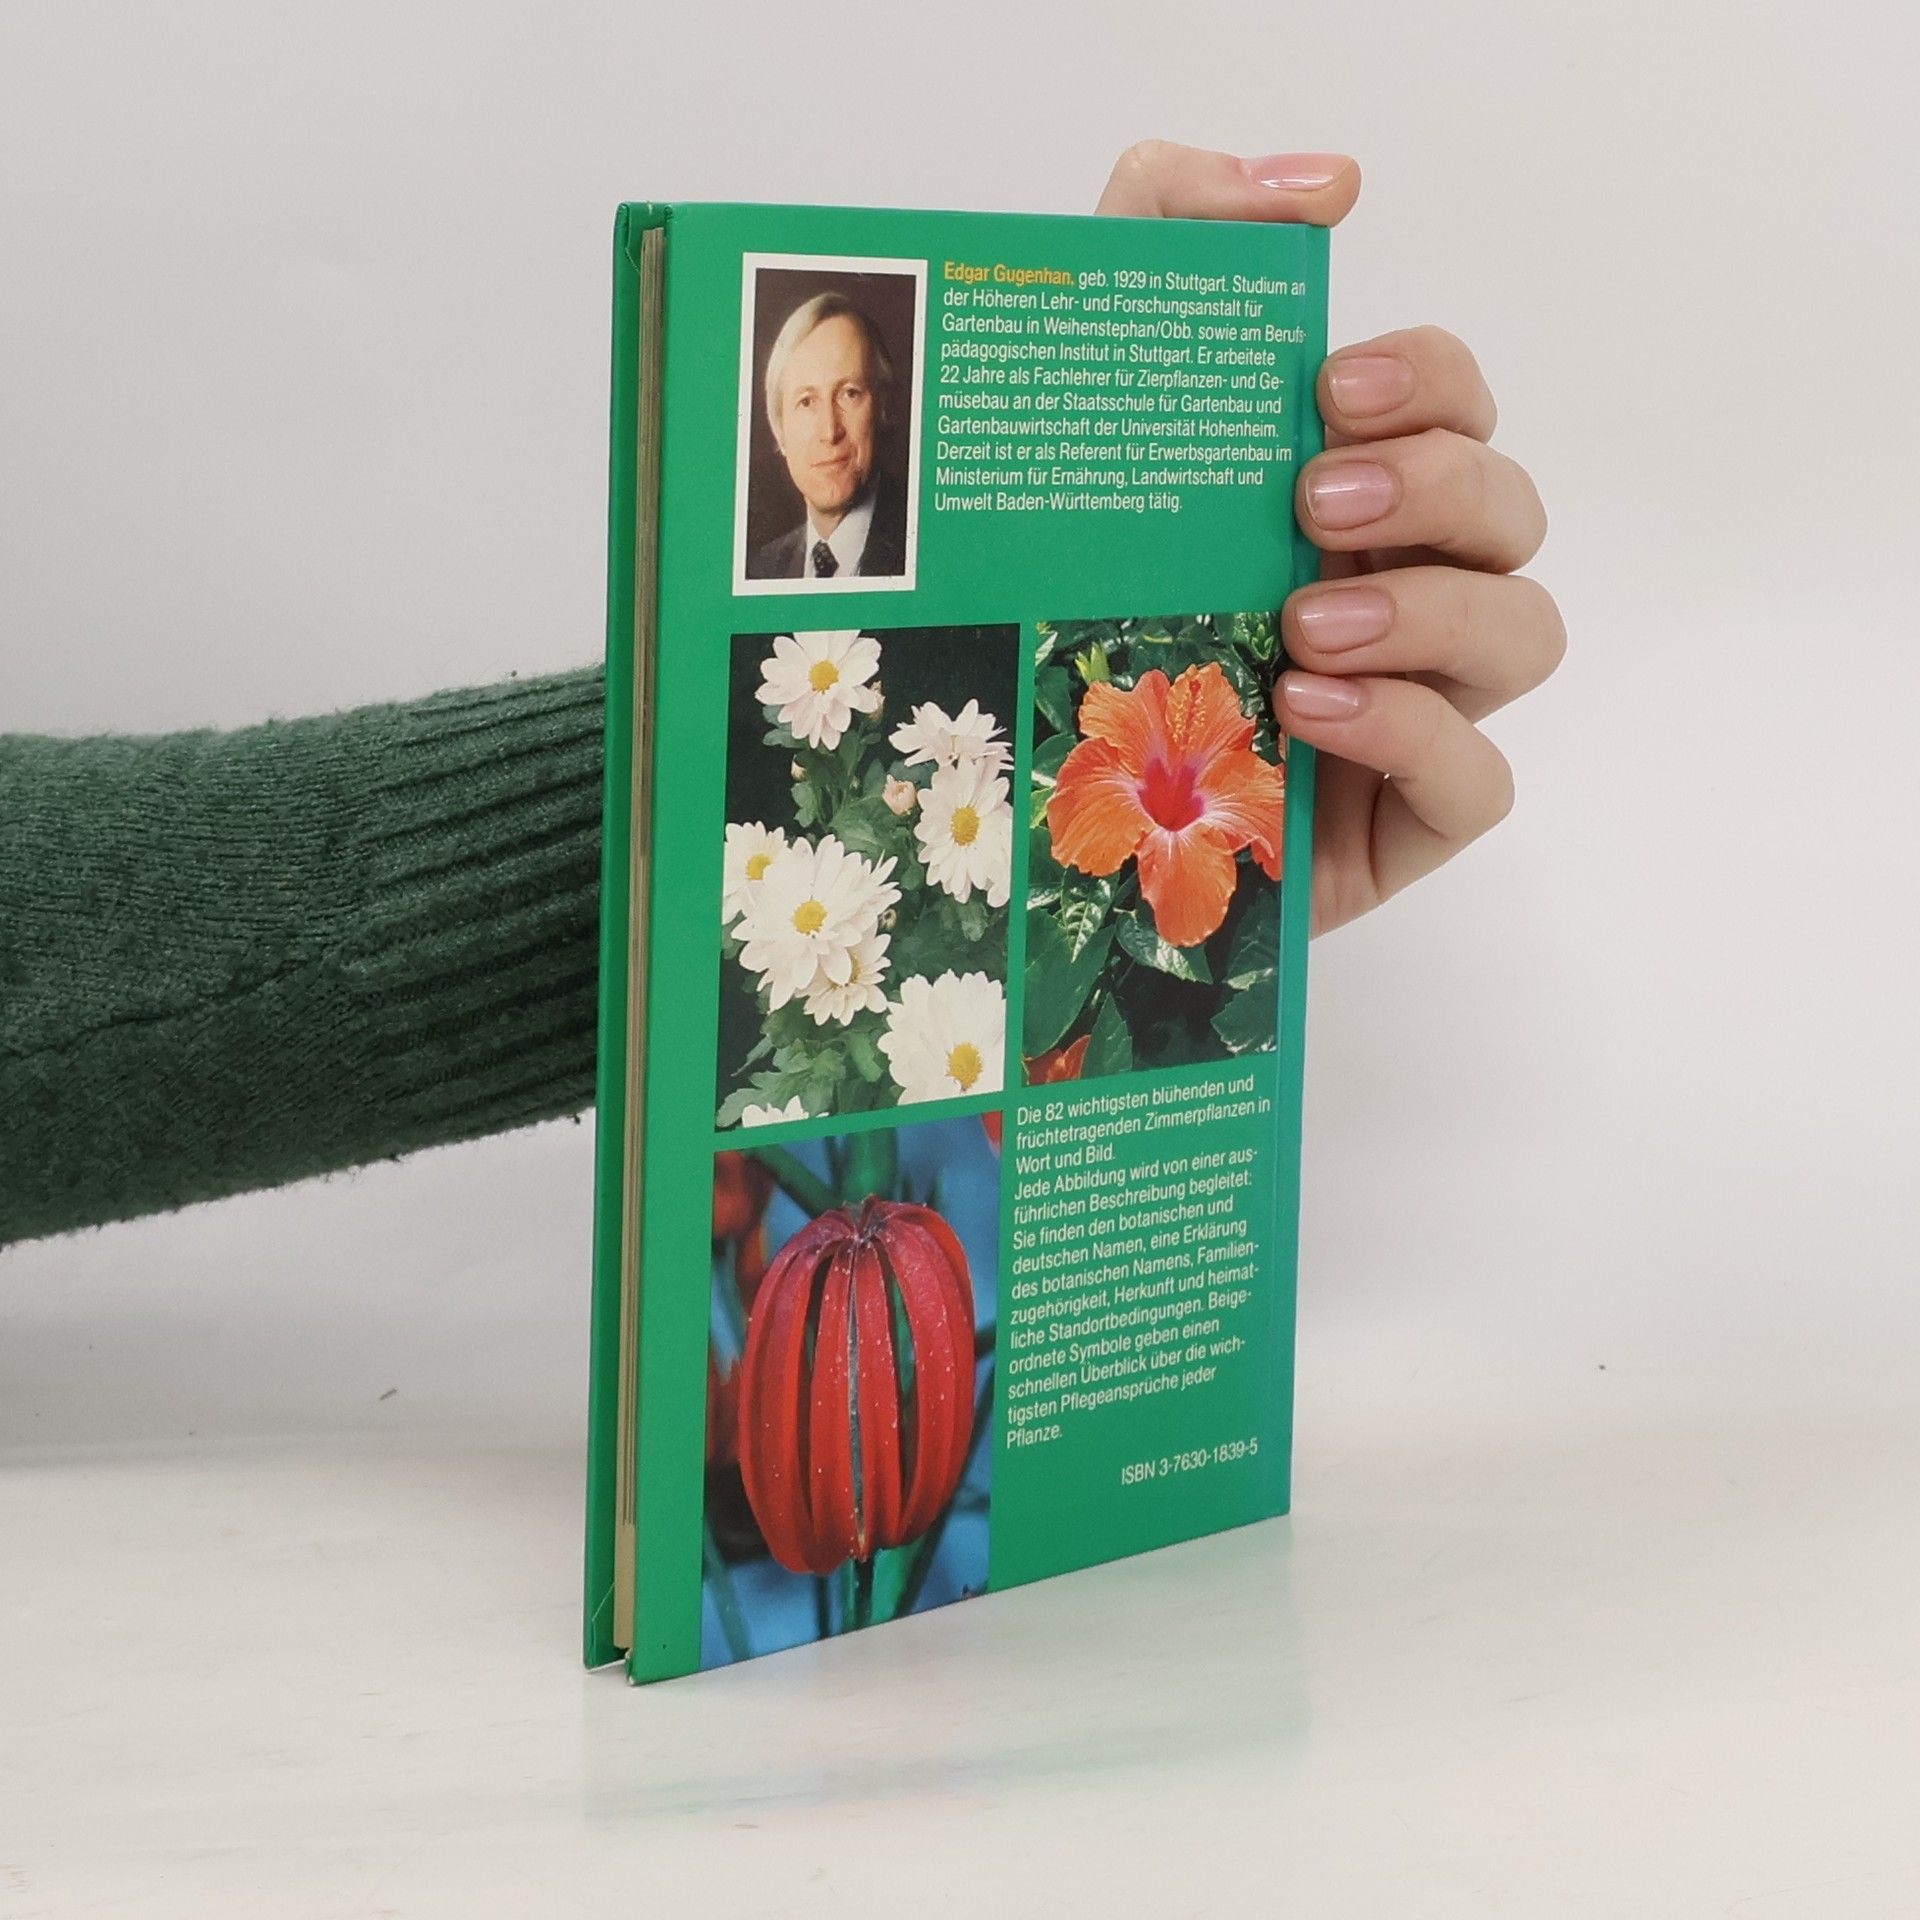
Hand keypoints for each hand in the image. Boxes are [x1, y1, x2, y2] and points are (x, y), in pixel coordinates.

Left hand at [1096, 142, 1562, 935]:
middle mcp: (1399, 586)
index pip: (1457, 403)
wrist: (1016, 801)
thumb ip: (1171, 237)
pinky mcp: (1402, 819)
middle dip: (1436, 485)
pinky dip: (1413, 732)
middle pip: (1510, 507)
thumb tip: (1322, 183)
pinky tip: (1307, 711)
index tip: (1328, 392)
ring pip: (1526, 631)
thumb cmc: (1062, 605)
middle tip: (1311, 504)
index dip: (1431, 380)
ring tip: (1307, 624)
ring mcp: (1415, 705)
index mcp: (1345, 493)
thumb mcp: (1079, 400)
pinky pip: (1480, 776)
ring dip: (1433, 610)